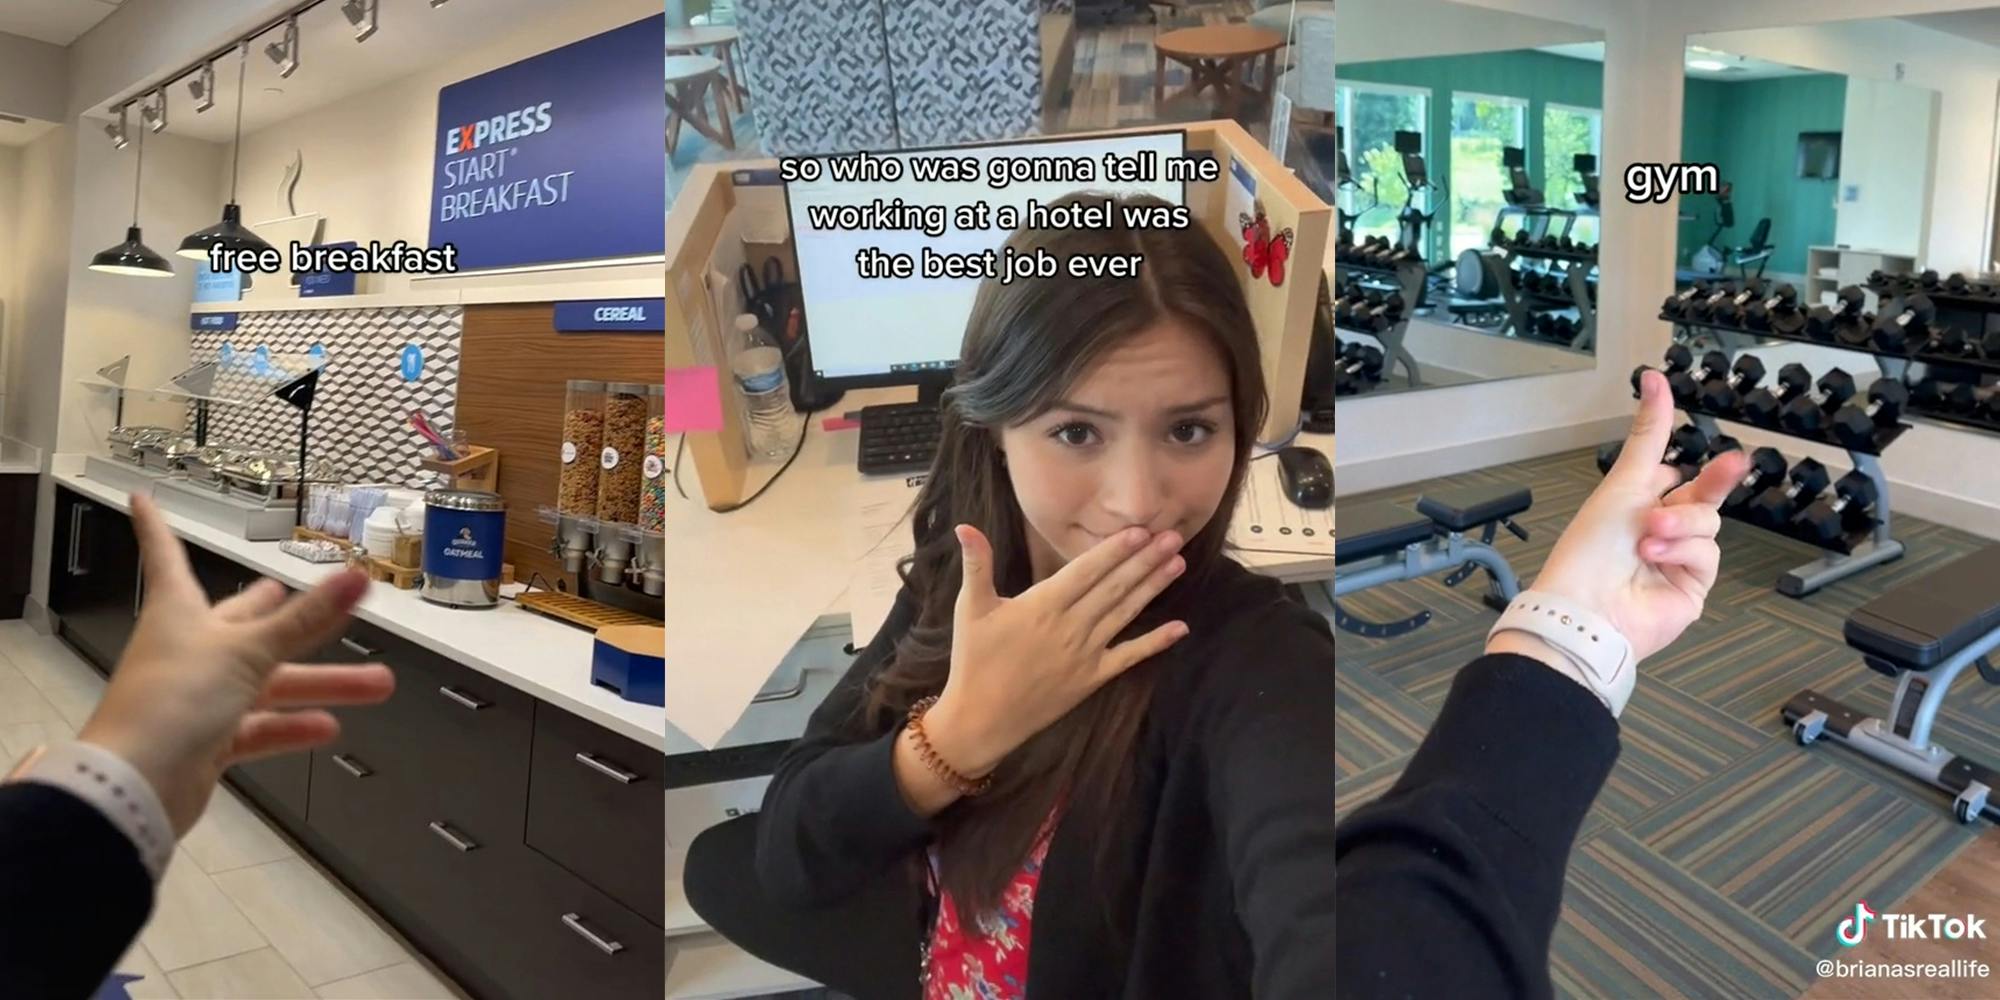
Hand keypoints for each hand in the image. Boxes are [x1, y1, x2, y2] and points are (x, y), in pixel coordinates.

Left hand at [77, 495, 394, 837]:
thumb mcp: (248, 651)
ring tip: (379, 683)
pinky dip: (290, 727)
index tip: (140, 497)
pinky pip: (257, 727)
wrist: (134, 786)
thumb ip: (307, 619)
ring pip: (267, 682)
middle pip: (248, 626)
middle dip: (293, 619)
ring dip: (320, 683)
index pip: (168, 557)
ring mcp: (196, 698)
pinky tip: (329, 727)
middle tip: (325, 605)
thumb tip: (359, 575)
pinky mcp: (205, 741)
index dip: (156, 526)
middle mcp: (187, 649)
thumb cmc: (176, 700)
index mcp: (180, 613)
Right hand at [929, 525, 1190, 774]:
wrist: (981, 719)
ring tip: (1178, 564)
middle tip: (1173, 537)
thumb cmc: (974, 660)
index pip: (1086, 570)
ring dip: (1153, 588)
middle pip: (1114, 587)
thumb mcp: (971, 608)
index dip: (1115, 550)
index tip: (1140, 531)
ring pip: (1125, 614)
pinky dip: (1155, 643)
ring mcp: (1085, 654)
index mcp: (1042, 605)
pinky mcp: (1092, 678)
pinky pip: (1128, 657)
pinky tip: (1180, 628)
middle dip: (1144, 561)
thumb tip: (965, 526)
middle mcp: (1070, 626)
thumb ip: (977, 565)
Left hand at [1516, 369, 1747, 663]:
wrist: (1585, 608)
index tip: (1706, 432)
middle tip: (1734, 462)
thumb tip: (1653, 378)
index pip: (1674, 476)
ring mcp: (1678, 561)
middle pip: (1703, 497)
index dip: (1687, 460)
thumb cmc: (1589, 548)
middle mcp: (1659, 531)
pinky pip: (1706, 555)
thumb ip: (1650, 434)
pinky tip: (1656, 556)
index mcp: (1637, 504)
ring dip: (1679, 524)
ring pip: (1707, 523)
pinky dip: (1682, 551)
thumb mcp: (1624, 481)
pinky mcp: (1692, 586)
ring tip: (1649, 535)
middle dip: (1715, 479)